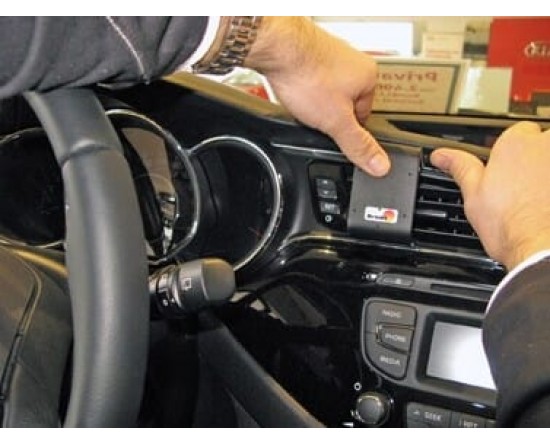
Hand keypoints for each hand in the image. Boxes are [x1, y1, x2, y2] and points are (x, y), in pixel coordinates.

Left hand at [244, 17, 389, 176]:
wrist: (275, 47)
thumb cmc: (307, 74)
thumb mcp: (337, 122)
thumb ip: (358, 145)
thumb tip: (379, 164)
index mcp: (368, 77)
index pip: (365, 116)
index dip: (346, 129)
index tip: (334, 133)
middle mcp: (352, 61)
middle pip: (343, 104)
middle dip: (327, 114)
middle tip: (314, 117)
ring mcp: (329, 55)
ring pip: (323, 92)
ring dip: (312, 101)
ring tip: (302, 102)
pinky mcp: (307, 54)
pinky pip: (307, 80)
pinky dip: (299, 89)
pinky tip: (292, 91)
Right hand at [431, 122, 549, 269]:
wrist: (542, 248)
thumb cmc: (510, 224)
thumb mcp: (473, 194)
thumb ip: (460, 167)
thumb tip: (441, 155)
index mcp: (515, 142)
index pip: (516, 133)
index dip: (509, 155)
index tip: (505, 173)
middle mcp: (546, 145)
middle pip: (542, 145)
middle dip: (535, 162)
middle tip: (522, 191)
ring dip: (546, 176)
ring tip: (539, 201)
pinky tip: (547, 206)